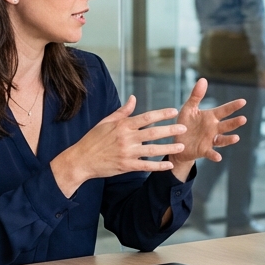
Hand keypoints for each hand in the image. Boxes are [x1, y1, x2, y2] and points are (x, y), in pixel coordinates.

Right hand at [51, 96, 185, 196]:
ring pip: (152, 150)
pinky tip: (169, 164)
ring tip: (181, 146)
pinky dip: (158, 166)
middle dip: (170, 130)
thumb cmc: (93, 139)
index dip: (162, 114)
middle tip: (184, 128)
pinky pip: (146, 166)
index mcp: (122, 125)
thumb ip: (122, 111)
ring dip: (168, 148)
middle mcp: (126, 138)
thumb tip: (133, 98)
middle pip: (153, 132)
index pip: (147, 117)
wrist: (81, 160)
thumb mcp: (106, 122)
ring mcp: (127, 153)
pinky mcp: (126, 166)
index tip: (174, 111)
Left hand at [168, 78, 246, 165]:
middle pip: (226, 125)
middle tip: (243, 119)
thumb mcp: (188, 108)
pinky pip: (211, 152)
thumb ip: (196, 96)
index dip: (233, 106)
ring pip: (222, 139)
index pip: (224, 110)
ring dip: (229, 139)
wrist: (178, 142)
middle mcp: (213, 128)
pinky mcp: (204, 150)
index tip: (243, 102)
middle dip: (234, 123)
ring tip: (236, 138)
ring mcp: (210, 140)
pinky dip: (215, 155)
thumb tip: (203, 79)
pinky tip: (218, 157)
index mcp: (211, 117)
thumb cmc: (185, 123)